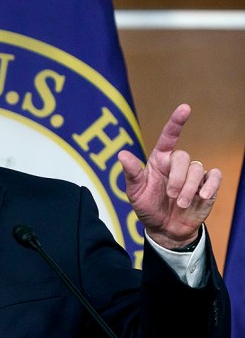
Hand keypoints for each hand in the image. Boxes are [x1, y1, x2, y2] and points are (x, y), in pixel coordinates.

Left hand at [117, 103, 221, 248]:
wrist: (164, 229)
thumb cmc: (148, 207)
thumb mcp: (135, 193)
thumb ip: (131, 174)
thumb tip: (122, 154)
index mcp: (159, 160)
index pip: (169, 137)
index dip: (176, 122)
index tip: (185, 108)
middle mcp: (177, 164)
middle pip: (184, 157)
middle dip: (178, 178)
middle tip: (171, 196)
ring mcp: (194, 174)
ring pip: (198, 168)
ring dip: (189, 188)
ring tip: (181, 204)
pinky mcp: (207, 185)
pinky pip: (215, 176)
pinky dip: (210, 185)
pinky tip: (202, 196)